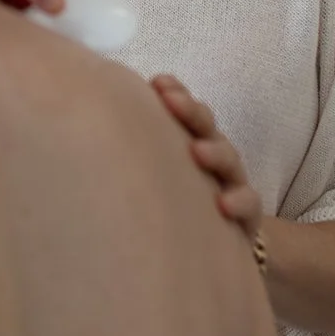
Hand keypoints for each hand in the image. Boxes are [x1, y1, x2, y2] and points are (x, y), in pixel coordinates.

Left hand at [151, 74, 263, 245]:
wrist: (214, 252)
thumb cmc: (174, 205)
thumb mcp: (154, 176)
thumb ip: (135, 152)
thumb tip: (85, 129)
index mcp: (190, 142)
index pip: (186, 111)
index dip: (176, 92)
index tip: (158, 83)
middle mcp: (213, 158)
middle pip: (207, 128)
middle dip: (191, 112)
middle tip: (172, 102)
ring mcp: (232, 184)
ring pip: (230, 160)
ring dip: (214, 152)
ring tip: (197, 152)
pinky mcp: (246, 217)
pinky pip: (249, 204)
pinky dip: (239, 201)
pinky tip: (223, 204)